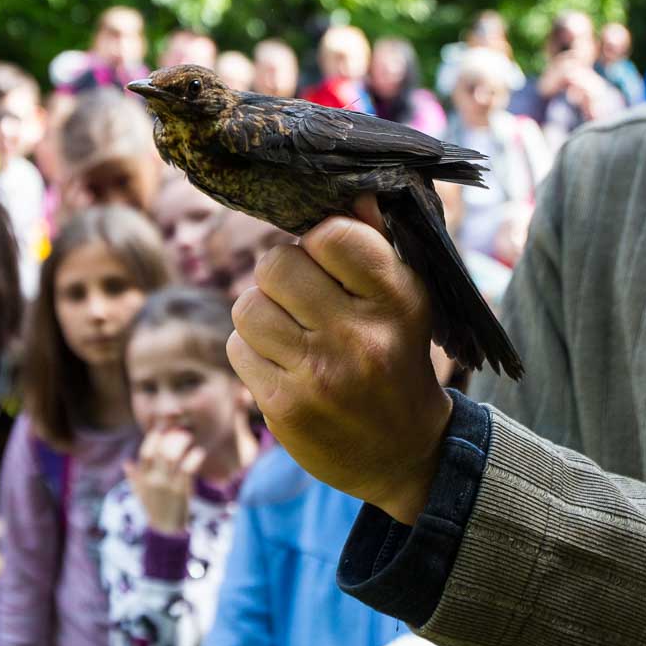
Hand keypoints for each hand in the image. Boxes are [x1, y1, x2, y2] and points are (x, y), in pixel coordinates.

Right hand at [123, 429, 202, 534]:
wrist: (165, 529)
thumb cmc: (153, 507)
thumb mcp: (140, 493)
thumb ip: (133, 477)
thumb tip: (126, 463)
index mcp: (142, 478)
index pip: (145, 452)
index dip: (153, 438)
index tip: (163, 429)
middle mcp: (153, 480)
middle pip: (160, 451)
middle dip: (171, 437)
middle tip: (181, 429)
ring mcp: (166, 485)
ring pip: (172, 458)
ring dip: (182, 444)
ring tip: (190, 437)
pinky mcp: (180, 491)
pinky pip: (187, 469)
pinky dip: (194, 458)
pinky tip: (199, 452)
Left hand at [228, 196, 452, 524]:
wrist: (406, 454)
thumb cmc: (397, 357)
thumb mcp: (404, 301)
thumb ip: (376, 244)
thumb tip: (354, 192)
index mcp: (395, 300)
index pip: (332, 235)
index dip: (317, 239)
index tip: (325, 259)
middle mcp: (359, 336)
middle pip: (276, 263)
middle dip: (280, 274)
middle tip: (298, 294)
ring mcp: (319, 374)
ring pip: (248, 306)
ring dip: (261, 313)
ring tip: (289, 329)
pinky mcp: (285, 407)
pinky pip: (239, 350)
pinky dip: (253, 351)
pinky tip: (283, 364)